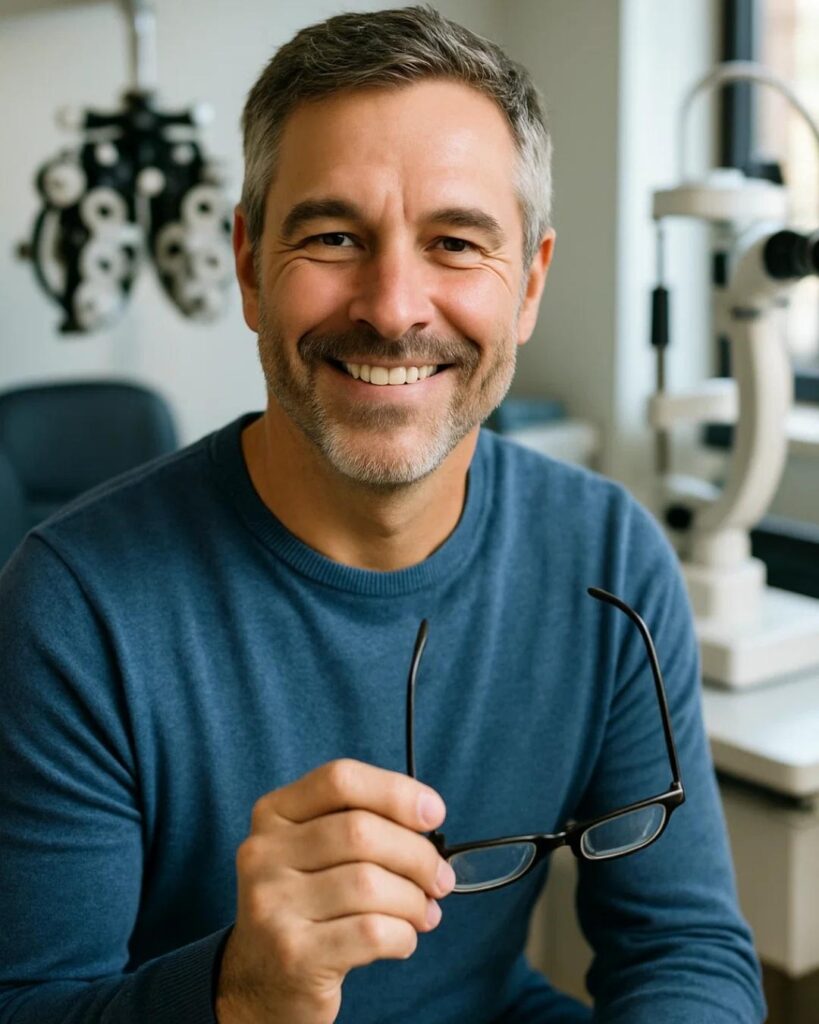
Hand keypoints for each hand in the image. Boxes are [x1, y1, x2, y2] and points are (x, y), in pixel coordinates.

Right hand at [215, 758, 455, 1023]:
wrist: (261, 980)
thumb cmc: (308, 904)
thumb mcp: (315, 852)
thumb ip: (359, 825)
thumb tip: (426, 819)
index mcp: (273, 813)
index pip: (340, 779)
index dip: (395, 791)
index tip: (433, 812)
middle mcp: (263, 853)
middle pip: (361, 832)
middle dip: (417, 855)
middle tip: (440, 879)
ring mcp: (272, 904)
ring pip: (370, 883)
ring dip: (413, 900)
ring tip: (423, 913)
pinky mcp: (293, 954)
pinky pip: (371, 931)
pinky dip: (403, 934)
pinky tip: (403, 938)